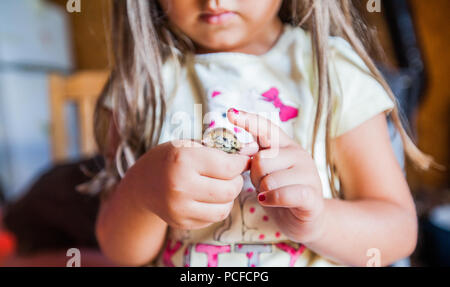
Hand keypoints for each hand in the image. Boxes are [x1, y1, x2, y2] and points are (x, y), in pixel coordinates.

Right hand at [123, 140, 250, 229]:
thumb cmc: (170, 158)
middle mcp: (180, 186)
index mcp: (183, 160)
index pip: (228, 166)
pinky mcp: (182, 222)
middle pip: (229, 189)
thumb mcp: (190, 145)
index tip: (243, 159)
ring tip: (222, 184)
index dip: (242, 163)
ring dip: (230, 196)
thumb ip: (220, 148)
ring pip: (225, 207)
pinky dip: (219, 206)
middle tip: (233, 173)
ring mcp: (180, 208)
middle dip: (237, 180)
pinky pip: (214, 217)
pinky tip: (211, 196)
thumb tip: (254, 150)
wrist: (143, 184)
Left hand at [228, 109, 325, 242]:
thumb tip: (242, 149)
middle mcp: (299, 155)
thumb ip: (256, 157)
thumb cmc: (281, 191)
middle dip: (255, 176)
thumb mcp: (266, 171)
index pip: (267, 128)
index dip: (248, 120)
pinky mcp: (311, 196)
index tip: (230, 113)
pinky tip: (268, 201)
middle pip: (261, 159)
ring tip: (270, 194)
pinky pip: (283, 194)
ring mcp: (308, 174)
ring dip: (263, 191)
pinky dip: (272, 199)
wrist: (306, 219)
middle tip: (262, 184)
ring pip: (269, 179)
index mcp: (286, 145)